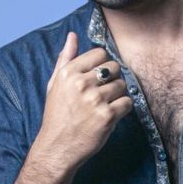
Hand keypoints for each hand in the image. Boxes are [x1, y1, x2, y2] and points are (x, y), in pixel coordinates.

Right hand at [35, 32, 133, 172]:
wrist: (57, 147)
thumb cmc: (57, 116)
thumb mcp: (55, 84)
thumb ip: (65, 58)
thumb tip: (72, 35)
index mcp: (68, 73)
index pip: (100, 54)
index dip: (103, 65)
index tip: (98, 78)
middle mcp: (81, 84)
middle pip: (114, 67)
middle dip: (113, 79)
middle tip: (103, 93)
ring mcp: (95, 100)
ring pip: (122, 85)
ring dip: (118, 95)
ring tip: (105, 106)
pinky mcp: (107, 116)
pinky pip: (127, 103)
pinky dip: (123, 109)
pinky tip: (110, 115)